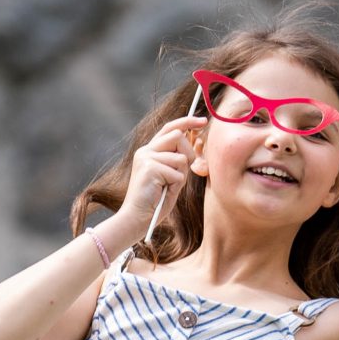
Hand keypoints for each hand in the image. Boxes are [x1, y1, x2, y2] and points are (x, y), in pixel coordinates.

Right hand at [119, 114, 202, 235]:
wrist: (136, 219)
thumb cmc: (154, 202)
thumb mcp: (171, 177)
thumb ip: (179, 161)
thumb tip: (195, 142)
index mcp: (150, 151)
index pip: (170, 128)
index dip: (187, 122)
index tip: (202, 121)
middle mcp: (146, 151)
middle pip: (178, 135)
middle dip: (188, 153)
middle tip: (181, 173)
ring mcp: (146, 158)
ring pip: (180, 157)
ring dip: (180, 175)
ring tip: (167, 187)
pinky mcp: (149, 168)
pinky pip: (177, 173)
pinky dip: (175, 186)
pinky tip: (162, 192)